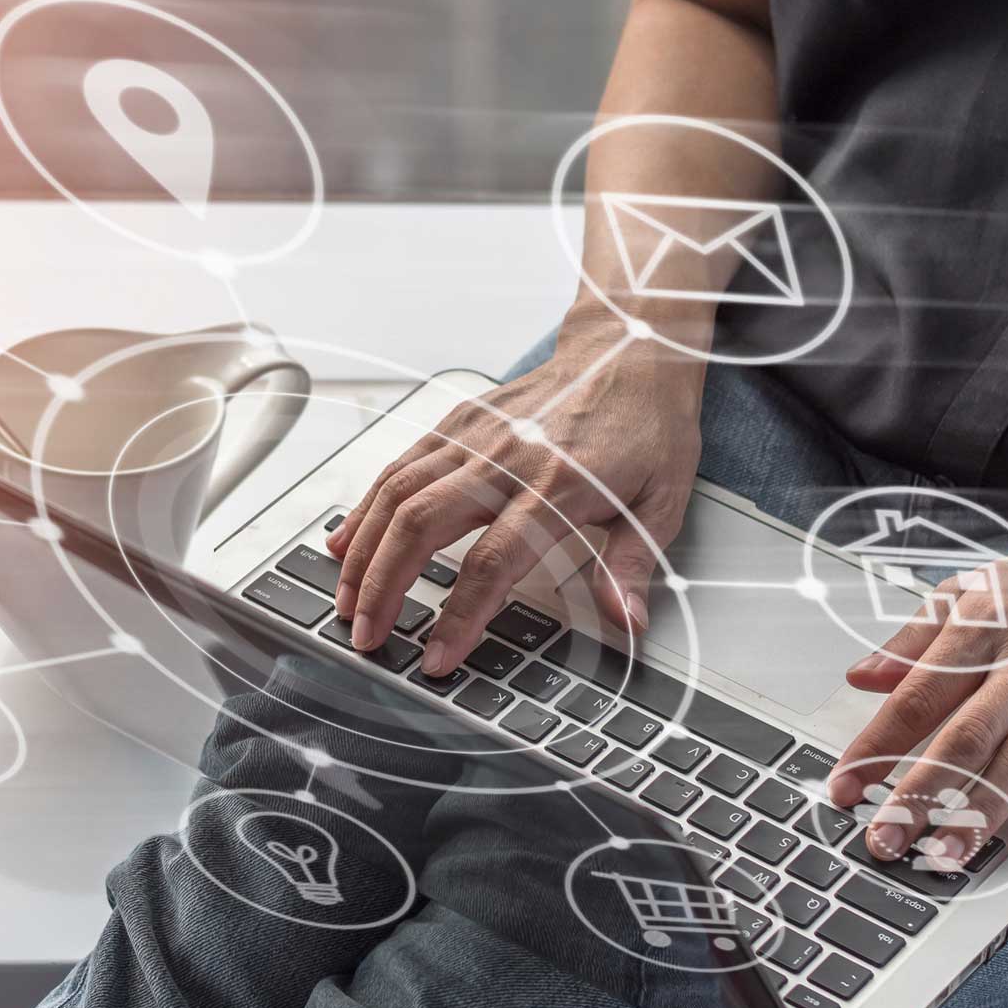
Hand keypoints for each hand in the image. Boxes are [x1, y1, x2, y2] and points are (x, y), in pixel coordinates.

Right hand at [325, 319, 703, 674]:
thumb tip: (626, 621)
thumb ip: (631, 566)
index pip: (492, 561)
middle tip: (366, 636)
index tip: (437, 658)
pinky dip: (365, 507)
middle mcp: (506, 458)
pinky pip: (398, 466)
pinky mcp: (457, 422)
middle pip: (421, 525)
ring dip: (362, 552)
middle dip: (383, 587)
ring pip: (396, 494)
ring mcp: (474, 435)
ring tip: (345, 599)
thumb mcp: (662, 501)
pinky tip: (346, 541)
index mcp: (558, 484)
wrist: (630, 349)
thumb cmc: (646, 427)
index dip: (459, 616)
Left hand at [829, 517, 1007, 862]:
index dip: (875, 744)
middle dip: (920, 792)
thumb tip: (861, 676)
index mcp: (980, 629)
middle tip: (886, 837)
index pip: (916, 695)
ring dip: (987, 808)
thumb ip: (914, 639)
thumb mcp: (973, 592)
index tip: (843, 786)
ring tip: (951, 852)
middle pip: (966, 734)